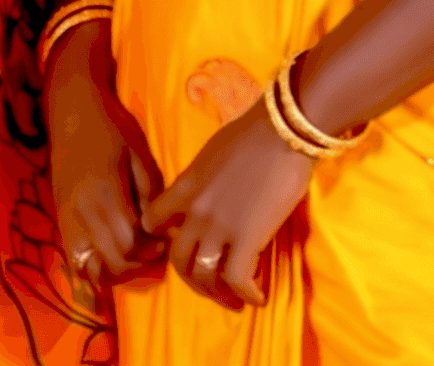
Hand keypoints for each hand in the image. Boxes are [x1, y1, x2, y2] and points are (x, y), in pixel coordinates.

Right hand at [44, 28, 165, 286]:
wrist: (71, 108)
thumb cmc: (111, 126)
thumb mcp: (141, 156)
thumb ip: (150, 197)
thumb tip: (160, 231)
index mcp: (104, 193)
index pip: (129, 245)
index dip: (151, 251)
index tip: (163, 240)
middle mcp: (81, 210)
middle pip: (111, 262)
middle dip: (136, 263)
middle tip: (152, 250)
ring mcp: (65, 215)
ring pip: (87, 266)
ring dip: (112, 270)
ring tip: (130, 254)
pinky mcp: (58, 216)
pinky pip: (72, 256)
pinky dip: (91, 264)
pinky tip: (108, 252)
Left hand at [138, 98, 312, 308]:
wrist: (281, 132)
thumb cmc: (250, 136)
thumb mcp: (209, 156)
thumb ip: (199, 180)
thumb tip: (205, 195)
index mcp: (183, 187)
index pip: (153, 221)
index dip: (161, 237)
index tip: (176, 244)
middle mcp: (195, 211)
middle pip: (177, 259)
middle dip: (191, 279)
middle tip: (209, 286)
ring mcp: (219, 226)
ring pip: (204, 275)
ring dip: (219, 294)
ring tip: (235, 300)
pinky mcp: (247, 238)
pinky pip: (238, 279)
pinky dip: (247, 294)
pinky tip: (258, 297)